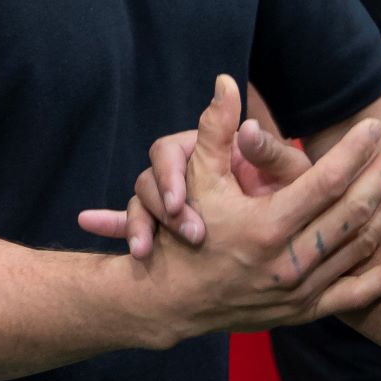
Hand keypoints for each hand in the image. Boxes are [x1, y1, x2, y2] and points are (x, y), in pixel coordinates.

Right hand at [80, 115, 313, 256]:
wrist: (289, 233)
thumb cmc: (291, 193)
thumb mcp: (285, 173)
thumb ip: (267, 151)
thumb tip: (249, 127)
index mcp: (206, 151)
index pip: (169, 152)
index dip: (169, 176)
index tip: (177, 204)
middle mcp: (184, 171)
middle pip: (148, 178)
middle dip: (158, 207)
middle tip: (177, 235)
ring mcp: (171, 199)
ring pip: (139, 203)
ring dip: (137, 225)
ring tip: (142, 252)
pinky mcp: (164, 225)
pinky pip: (130, 224)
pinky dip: (112, 225)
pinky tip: (89, 222)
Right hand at [117, 75, 380, 338]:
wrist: (172, 301)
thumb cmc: (186, 232)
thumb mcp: (195, 178)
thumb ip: (215, 129)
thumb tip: (225, 81)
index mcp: (265, 226)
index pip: (325, 182)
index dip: (354, 152)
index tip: (374, 127)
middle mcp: (287, 261)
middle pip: (352, 213)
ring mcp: (298, 290)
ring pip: (358, 248)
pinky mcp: (303, 311)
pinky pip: (355, 296)